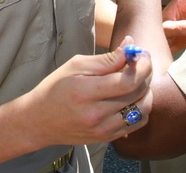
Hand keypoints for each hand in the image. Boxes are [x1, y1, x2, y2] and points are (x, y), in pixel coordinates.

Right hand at [20, 37, 152, 147]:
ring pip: (141, 111)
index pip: (128, 81)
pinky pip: (136, 124)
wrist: (39, 121)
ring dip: (146, 92)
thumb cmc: (55, 88)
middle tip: (142, 64)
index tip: (143, 56)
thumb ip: (106, 59)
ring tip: (137, 81)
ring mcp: (102, 130)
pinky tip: (131, 98)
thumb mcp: (75, 66)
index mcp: (85, 92)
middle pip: (137, 94)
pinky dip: (140, 108)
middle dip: (146, 75)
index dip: (142, 67)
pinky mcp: (106, 138)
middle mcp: (96, 114)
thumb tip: (130, 46)